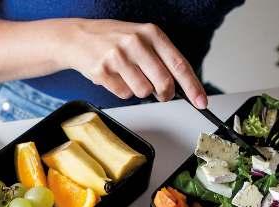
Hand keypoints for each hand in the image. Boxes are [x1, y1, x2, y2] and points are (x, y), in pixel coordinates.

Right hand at [64, 19, 206, 107]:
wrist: (77, 37)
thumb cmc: (113, 40)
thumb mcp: (141, 39)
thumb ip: (160, 59)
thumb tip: (179, 86)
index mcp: (151, 33)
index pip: (179, 65)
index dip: (193, 87)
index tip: (201, 102)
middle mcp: (136, 42)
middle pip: (163, 83)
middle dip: (164, 94)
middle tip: (159, 92)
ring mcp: (118, 56)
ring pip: (143, 92)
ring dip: (138, 90)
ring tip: (127, 76)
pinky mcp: (103, 70)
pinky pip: (123, 94)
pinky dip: (121, 90)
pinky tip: (114, 77)